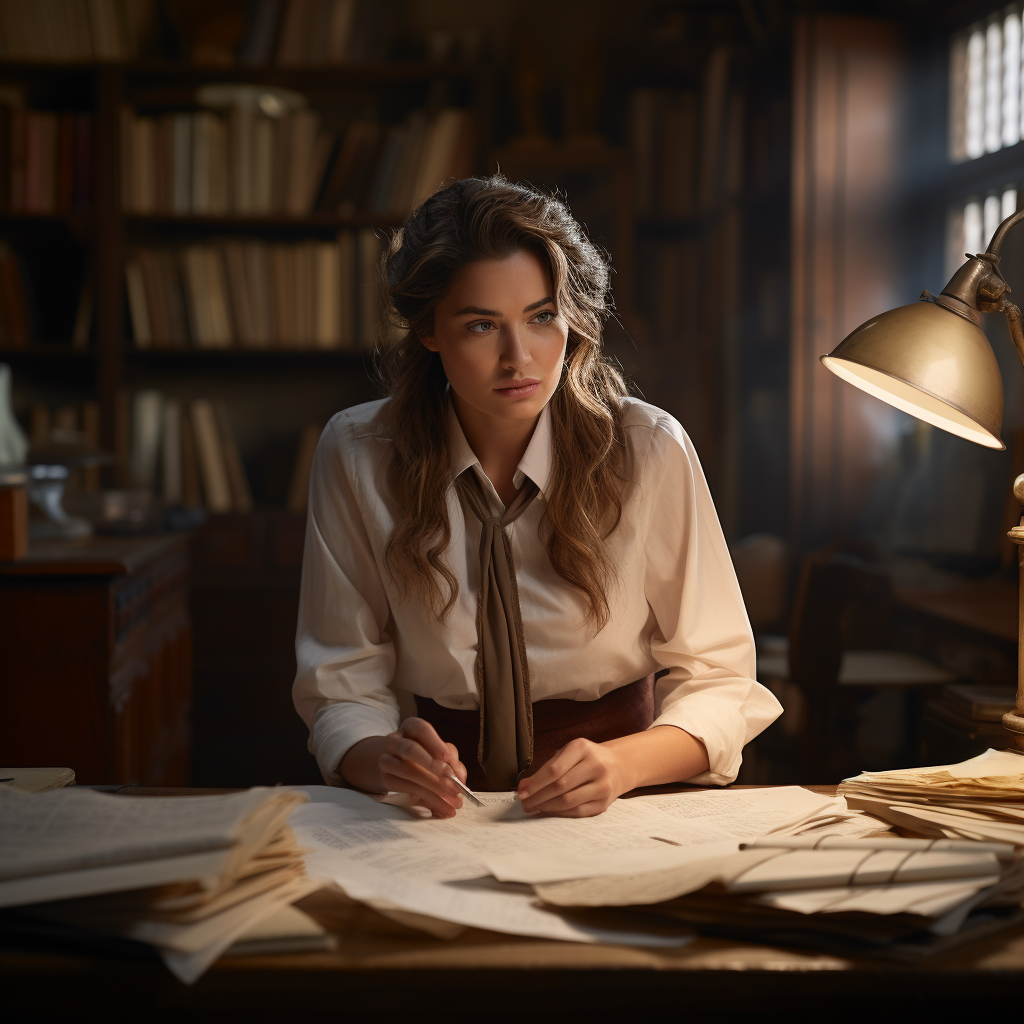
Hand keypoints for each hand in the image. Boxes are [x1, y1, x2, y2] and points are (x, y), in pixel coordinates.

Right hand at [380, 718, 467, 818]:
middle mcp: (395, 741)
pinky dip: (431, 800)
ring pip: (409, 772)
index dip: (435, 743)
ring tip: (455, 801)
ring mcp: (387, 760)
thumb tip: (460, 777)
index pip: (420, 729)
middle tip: (454, 784)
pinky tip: (445, 807)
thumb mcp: (436, 750)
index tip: (448, 759)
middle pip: (410, 750)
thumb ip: (451, 760)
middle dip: (433, 766)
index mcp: (410, 728)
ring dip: (435, 788)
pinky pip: (409, 790)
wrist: (392, 764)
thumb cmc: (422, 754)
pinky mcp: (386, 779)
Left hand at [516, 738, 631, 817]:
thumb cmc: (586, 758)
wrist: (618, 766)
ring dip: (546, 807)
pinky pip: (577, 812)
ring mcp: (602, 786)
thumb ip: (549, 766)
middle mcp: (595, 766)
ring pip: (568, 801)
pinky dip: (559, 814)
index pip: (554, 769)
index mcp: (582, 748)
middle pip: (560, 786)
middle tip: (524, 803)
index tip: (521, 791)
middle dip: (537, 797)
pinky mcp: (604, 803)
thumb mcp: (570, 752)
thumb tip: (525, 787)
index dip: (535, 783)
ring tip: (533, 807)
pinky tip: (548, 811)